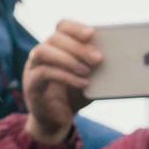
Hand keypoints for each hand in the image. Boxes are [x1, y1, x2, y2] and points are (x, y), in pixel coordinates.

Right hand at [23, 20, 101, 144]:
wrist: (57, 121)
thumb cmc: (74, 95)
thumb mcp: (89, 78)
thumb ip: (97, 66)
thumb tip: (117, 57)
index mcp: (56, 47)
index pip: (62, 27)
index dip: (76, 27)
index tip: (92, 33)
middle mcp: (41, 54)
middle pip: (54, 38)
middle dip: (77, 46)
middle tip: (98, 58)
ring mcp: (33, 69)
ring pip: (42, 52)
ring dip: (67, 59)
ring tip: (87, 71)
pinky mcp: (32, 86)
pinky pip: (44, 74)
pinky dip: (65, 76)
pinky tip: (82, 83)